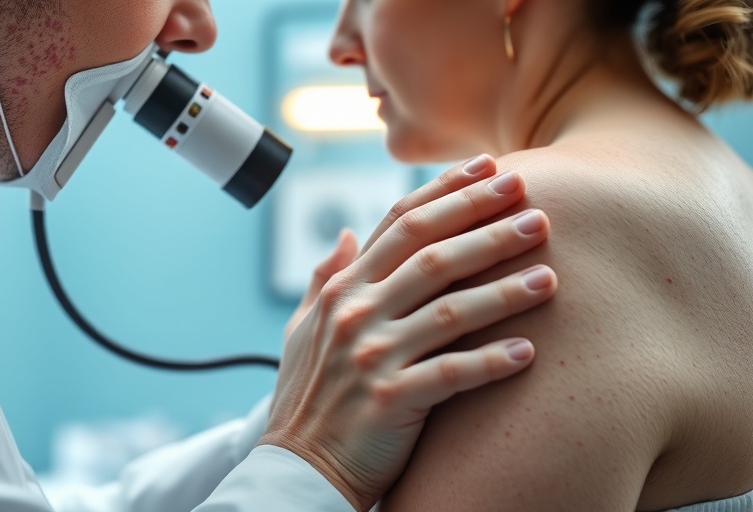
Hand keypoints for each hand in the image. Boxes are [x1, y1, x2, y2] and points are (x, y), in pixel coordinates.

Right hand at [262, 156, 556, 510]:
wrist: (298, 468)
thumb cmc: (308, 396)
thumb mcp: (304, 329)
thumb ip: (325, 277)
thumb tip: (347, 233)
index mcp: (342, 289)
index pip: (400, 223)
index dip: (448, 191)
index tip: (491, 168)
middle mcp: (356, 313)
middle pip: (432, 253)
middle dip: (487, 225)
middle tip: (536, 206)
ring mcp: (372, 356)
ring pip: (451, 310)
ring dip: (505, 289)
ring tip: (551, 275)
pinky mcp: (391, 400)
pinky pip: (452, 374)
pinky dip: (492, 363)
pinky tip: (530, 352)